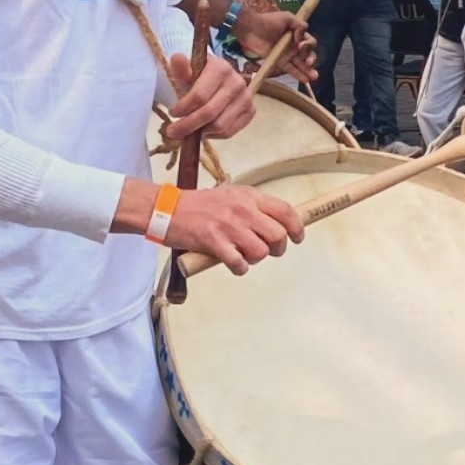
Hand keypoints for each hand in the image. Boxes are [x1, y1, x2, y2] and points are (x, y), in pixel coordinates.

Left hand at [162, 51, 251, 142]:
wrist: (218, 81)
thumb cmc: (199, 77)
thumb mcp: (188, 72)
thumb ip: (181, 69)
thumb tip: (176, 58)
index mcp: (221, 68)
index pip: (200, 95)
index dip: (183, 108)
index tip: (172, 113)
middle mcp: (237, 82)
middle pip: (209, 113)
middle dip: (188, 125)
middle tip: (173, 132)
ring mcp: (246, 98)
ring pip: (220, 126)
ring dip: (201, 131)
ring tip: (190, 129)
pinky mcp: (251, 111)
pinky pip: (230, 132)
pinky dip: (214, 135)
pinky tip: (204, 129)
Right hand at [166, 183, 303, 275]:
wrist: (167, 210)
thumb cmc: (198, 206)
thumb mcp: (230, 197)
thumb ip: (252, 208)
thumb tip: (275, 225)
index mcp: (248, 196)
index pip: (285, 211)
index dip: (297, 227)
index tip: (298, 238)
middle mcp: (242, 209)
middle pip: (278, 235)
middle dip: (277, 249)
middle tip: (267, 251)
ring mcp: (229, 225)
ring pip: (260, 252)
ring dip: (255, 259)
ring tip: (243, 255)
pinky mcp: (214, 241)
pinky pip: (239, 263)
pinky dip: (239, 268)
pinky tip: (232, 263)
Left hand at [234, 6, 316, 83]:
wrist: (251, 28)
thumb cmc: (268, 21)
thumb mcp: (287, 17)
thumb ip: (299, 25)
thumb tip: (302, 38)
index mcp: (297, 34)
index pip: (309, 41)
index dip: (309, 44)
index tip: (300, 45)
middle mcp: (294, 45)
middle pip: (307, 54)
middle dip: (311, 58)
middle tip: (309, 62)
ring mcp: (287, 54)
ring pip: (301, 63)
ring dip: (308, 70)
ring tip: (314, 76)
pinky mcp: (279, 61)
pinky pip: (290, 68)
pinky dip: (298, 74)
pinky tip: (305, 80)